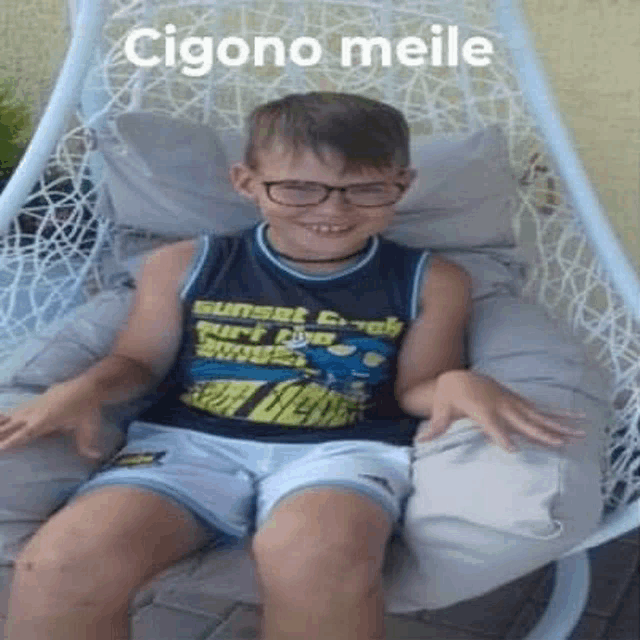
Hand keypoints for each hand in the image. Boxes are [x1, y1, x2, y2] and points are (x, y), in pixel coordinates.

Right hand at [0, 382, 104, 458]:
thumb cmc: (88, 408)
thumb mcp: (88, 428)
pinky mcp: (35, 400)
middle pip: (11, 426)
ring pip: (11, 417)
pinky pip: (16, 409)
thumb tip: (96, 457)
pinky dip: (5, 414)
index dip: (10, 442)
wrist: (88, 385)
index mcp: (45, 421)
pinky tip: (0, 417)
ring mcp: (34, 405)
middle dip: (0, 434)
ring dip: (0, 424)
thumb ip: (87, 445)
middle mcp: (35, 414)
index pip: (24, 434)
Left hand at [416, 370, 587, 452]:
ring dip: (560, 425)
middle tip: (558, 444)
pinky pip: (543, 411)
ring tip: (581, 434)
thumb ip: (435, 426)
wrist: (460, 376)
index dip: (501, 436)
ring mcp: (513, 404)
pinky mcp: (520, 403)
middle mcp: (501, 406)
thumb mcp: (440, 409)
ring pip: (540, 416)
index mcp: (481, 410)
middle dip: (540, 433)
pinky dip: (561, 416)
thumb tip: (421, 441)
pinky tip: (578, 420)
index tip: (512, 449)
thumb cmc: (449, 395)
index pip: (493, 426)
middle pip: (523, 422)